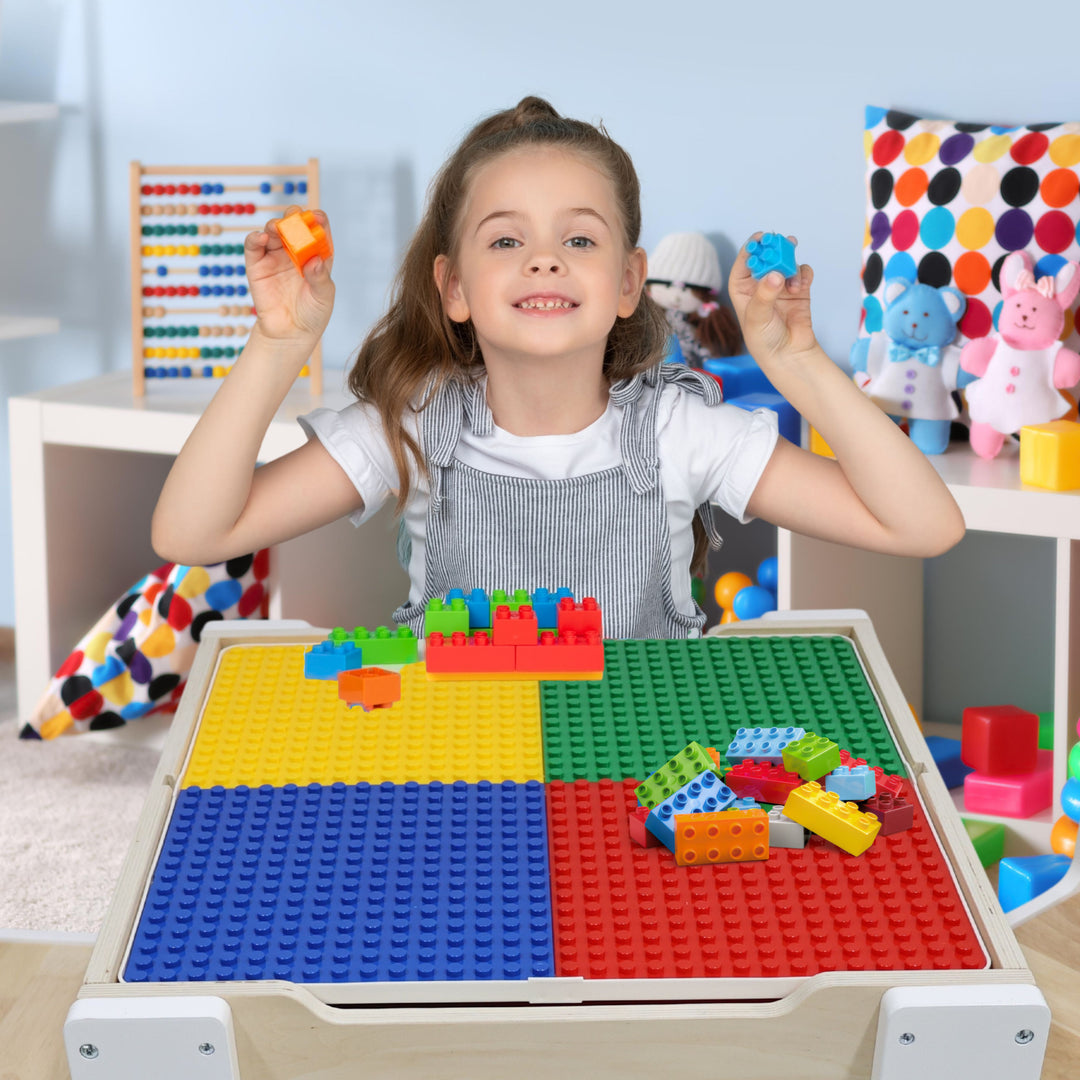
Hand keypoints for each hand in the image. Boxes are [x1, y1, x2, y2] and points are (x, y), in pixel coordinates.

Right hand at [243, 206, 334, 345]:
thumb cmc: (312, 314)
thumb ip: (320, 278)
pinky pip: (253, 246)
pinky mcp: (257, 265)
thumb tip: (314, 261)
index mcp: (316, 255)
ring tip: (277, 228)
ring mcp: (275, 256)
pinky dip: (255, 238)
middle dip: (294, 216)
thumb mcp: (323, 297)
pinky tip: (261, 237)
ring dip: (275, 224)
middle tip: (295, 215)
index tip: (317, 216)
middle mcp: (295, 252)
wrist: (290, 334)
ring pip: (273, 231)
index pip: (318, 231)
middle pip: (294, 225)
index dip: (318, 220)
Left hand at [728, 233, 815, 366]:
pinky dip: (803, 274)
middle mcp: (760, 285)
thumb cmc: (764, 340)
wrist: (789, 355)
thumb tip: (775, 274)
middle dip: (774, 250)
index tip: (760, 238)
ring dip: (790, 263)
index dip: (751, 249)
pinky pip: (802, 272)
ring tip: (792, 275)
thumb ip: (765, 295)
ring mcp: (780, 286)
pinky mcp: (798, 290)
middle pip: (767, 258)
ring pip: (786, 262)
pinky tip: (801, 284)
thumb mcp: (758, 318)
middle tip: (782, 243)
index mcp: (742, 289)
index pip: (744, 263)